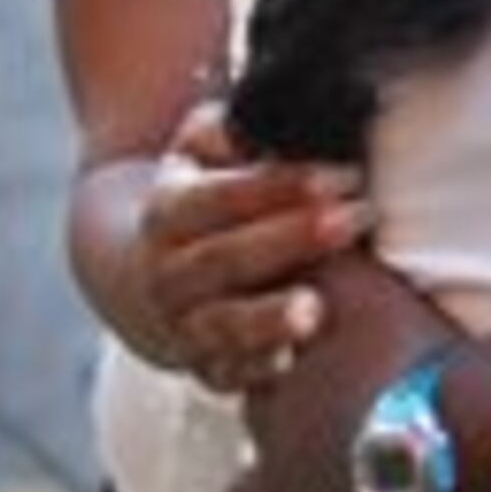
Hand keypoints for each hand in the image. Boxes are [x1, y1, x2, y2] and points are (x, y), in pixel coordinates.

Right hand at [137, 100, 376, 391]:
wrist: (134, 270)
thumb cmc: (196, 196)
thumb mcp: (197, 148)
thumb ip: (230, 129)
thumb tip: (267, 114)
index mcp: (168, 211)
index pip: (220, 197)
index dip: (279, 186)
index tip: (342, 175)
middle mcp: (168, 273)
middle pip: (227, 258)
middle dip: (293, 238)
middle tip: (356, 216)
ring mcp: (183, 325)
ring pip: (221, 325)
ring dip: (269, 318)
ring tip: (315, 309)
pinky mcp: (204, 368)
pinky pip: (226, 376)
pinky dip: (255, 371)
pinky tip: (291, 361)